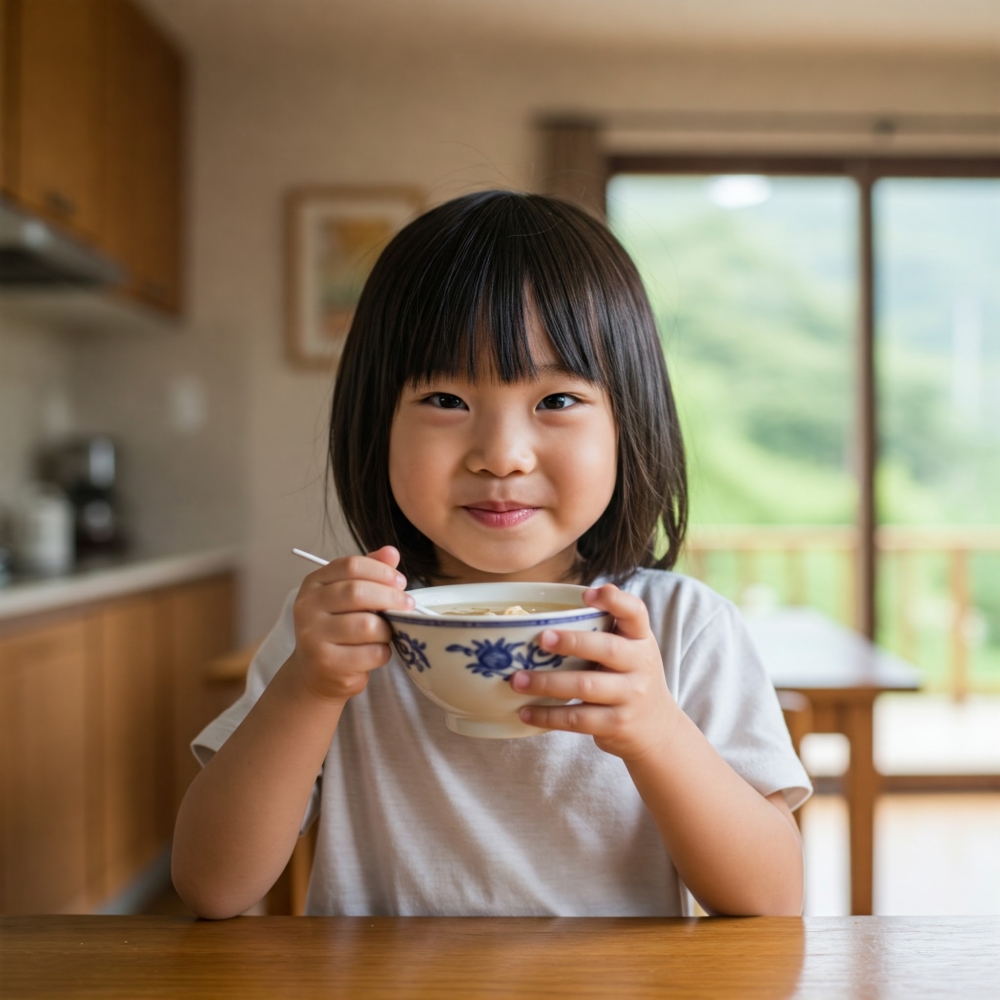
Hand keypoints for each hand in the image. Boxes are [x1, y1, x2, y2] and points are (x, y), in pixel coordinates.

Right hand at [288, 546, 413, 702]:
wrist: (316, 673)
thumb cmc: (338, 629)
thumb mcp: (349, 596)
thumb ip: (369, 572)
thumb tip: (392, 552)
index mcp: (314, 583)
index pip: (351, 565)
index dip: (381, 571)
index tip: (401, 582)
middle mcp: (308, 607)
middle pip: (357, 592)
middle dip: (391, 597)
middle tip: (408, 605)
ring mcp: (314, 636)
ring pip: (367, 625)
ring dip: (387, 629)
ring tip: (388, 632)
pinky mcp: (327, 663)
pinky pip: (370, 653)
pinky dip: (383, 652)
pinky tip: (378, 651)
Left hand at [511, 584, 678, 760]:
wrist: (657, 729)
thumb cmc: (630, 679)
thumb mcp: (631, 649)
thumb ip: (609, 627)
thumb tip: (577, 596)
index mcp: (641, 639)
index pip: (636, 612)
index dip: (615, 600)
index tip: (587, 594)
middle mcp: (641, 665)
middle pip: (608, 649)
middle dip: (573, 642)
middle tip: (540, 639)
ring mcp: (630, 697)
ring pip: (586, 687)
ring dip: (547, 683)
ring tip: (517, 680)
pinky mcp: (616, 724)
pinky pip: (577, 719)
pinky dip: (548, 716)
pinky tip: (525, 712)